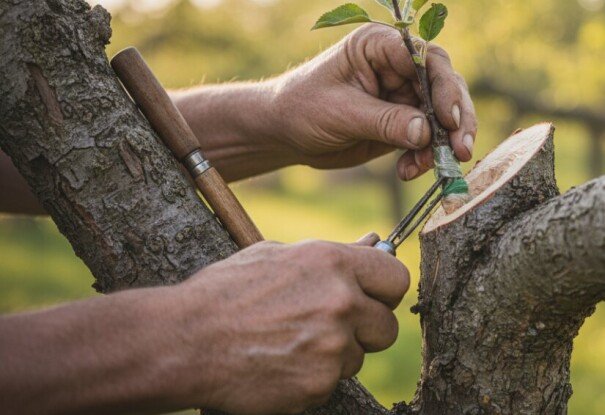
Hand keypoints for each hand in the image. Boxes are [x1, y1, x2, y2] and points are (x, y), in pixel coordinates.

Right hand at [176, 238, 408, 413]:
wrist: (185, 341)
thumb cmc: (225, 293)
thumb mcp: (277, 256)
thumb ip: (332, 255)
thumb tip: (372, 244)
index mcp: (333, 263)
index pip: (397, 278)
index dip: (386, 291)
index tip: (375, 298)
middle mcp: (341, 302)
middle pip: (388, 327)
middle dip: (366, 330)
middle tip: (332, 328)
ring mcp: (333, 346)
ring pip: (358, 358)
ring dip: (335, 356)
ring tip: (290, 344)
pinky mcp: (319, 383)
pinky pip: (332, 384)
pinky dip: (312, 379)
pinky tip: (280, 364)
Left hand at [273, 24, 477, 179]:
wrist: (285, 134)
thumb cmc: (302, 108)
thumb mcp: (342, 113)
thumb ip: (386, 121)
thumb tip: (426, 133)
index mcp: (380, 45)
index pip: (427, 58)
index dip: (444, 87)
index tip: (449, 119)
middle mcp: (398, 65)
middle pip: (445, 85)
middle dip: (456, 119)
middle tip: (461, 149)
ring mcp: (403, 94)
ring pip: (442, 115)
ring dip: (443, 143)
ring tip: (437, 167)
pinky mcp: (403, 121)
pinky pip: (427, 138)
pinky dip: (425, 156)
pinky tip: (409, 171)